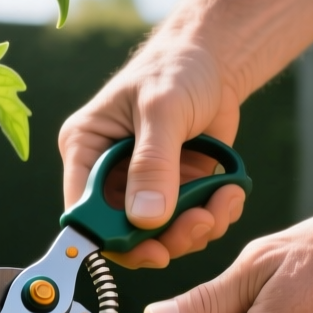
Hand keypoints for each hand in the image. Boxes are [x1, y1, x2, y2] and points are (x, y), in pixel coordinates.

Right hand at [59, 38, 246, 268]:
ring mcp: (141, 187)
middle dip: (165, 238)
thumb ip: (153, 164)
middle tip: (200, 225)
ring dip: (195, 229)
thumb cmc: (177, 69)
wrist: (215, 62)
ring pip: (160, 236)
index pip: (83, 210)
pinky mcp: (173, 192)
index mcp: (86, 150)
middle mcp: (107, 174)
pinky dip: (213, 217)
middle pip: (123, 233)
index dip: (109, 238)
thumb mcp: (162, 110)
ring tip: (224, 200)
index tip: (151, 250)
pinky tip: (229, 192)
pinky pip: (187, 224)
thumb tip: (145, 219)